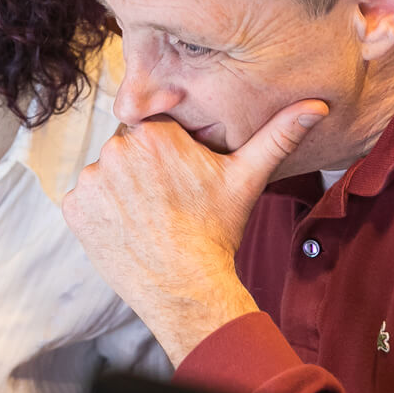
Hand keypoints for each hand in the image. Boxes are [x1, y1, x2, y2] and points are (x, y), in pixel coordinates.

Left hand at [62, 98, 328, 363]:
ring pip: (106, 173)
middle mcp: (115, 149)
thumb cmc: (216, 231)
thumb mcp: (246, 178)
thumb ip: (277, 135)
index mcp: (154, 133)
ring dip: (121, 188)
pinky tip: (127, 227)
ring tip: (148, 215)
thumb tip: (318, 105)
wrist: (185, 287)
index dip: (165, 149)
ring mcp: (92, 179)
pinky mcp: (75, 207)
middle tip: (165, 198)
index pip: (152, 126)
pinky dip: (101, 210)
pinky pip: (86, 198)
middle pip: (126, 148)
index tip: (177, 174)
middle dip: (142, 167)